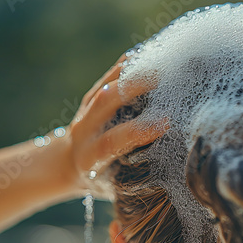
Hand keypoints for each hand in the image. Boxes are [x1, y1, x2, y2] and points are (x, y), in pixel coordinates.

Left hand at [64, 53, 168, 193]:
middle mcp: (85, 128)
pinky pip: (114, 73)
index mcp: (89, 156)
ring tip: (166, 60)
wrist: (68, 162)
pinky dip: (134, 62)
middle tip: (166, 77)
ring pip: (110, 81)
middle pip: (107, 100)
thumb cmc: (101, 181)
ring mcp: (88, 107)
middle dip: (135, 86)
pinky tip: (156, 53)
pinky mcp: (95, 93)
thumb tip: (174, 182)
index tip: (166, 123)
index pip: (113, 140)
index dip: (138, 131)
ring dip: (137, 69)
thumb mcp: (114, 189)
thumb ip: (136, 182)